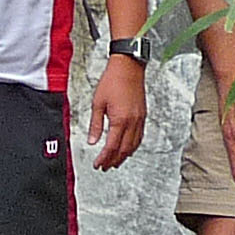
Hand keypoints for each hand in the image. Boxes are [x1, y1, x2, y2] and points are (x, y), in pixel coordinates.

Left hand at [89, 54, 146, 170]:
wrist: (128, 67)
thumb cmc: (112, 81)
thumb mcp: (97, 103)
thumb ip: (95, 124)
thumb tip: (92, 140)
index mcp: (120, 120)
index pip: (111, 147)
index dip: (104, 158)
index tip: (97, 164)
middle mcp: (132, 122)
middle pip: (123, 150)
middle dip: (113, 161)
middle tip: (105, 167)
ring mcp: (139, 120)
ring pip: (133, 146)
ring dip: (124, 156)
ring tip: (115, 162)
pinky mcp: (143, 116)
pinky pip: (139, 137)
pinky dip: (132, 146)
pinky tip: (127, 148)